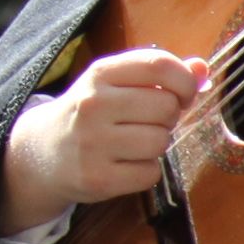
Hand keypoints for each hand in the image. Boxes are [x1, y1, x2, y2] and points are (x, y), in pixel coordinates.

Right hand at [0, 47, 203, 236]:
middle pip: (167, 107)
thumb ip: (158, 74)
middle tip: (146, 123)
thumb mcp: (113, 84)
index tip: (182, 94)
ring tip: (132, 144)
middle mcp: (93, 105)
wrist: (41, 152)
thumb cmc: (89, 113)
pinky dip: (145, 171)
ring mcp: (92, 143)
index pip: (160, 66)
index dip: (184, 81)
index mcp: (100, 74)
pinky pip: (150, 173)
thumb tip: (202, 70)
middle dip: (167, 118)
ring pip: (160, 142)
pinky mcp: (97, 178)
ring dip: (156, 145)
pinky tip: (124, 164)